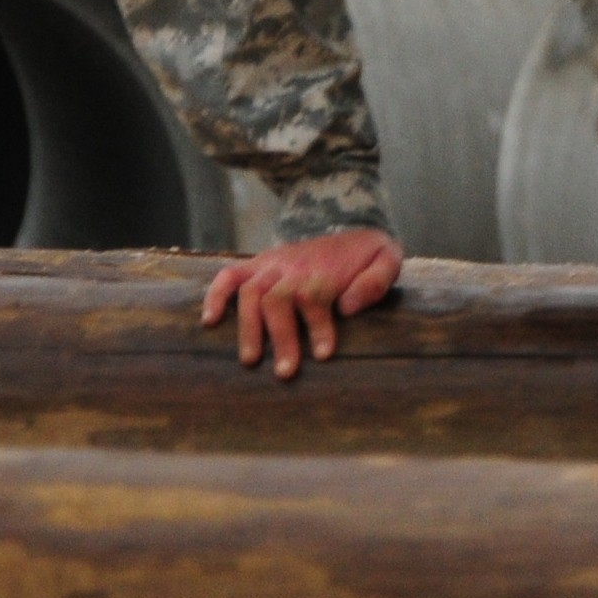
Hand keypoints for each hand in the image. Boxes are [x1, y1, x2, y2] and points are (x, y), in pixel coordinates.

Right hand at [200, 227, 404, 380]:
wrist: (351, 225)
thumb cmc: (368, 255)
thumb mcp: (388, 258)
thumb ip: (375, 281)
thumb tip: (348, 307)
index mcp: (323, 269)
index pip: (314, 297)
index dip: (318, 327)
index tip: (324, 355)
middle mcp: (291, 267)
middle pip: (278, 300)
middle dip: (281, 337)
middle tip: (285, 372)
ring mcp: (270, 265)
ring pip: (250, 294)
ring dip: (248, 327)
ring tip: (251, 360)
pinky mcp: (256, 265)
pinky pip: (228, 276)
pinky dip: (215, 296)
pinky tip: (209, 321)